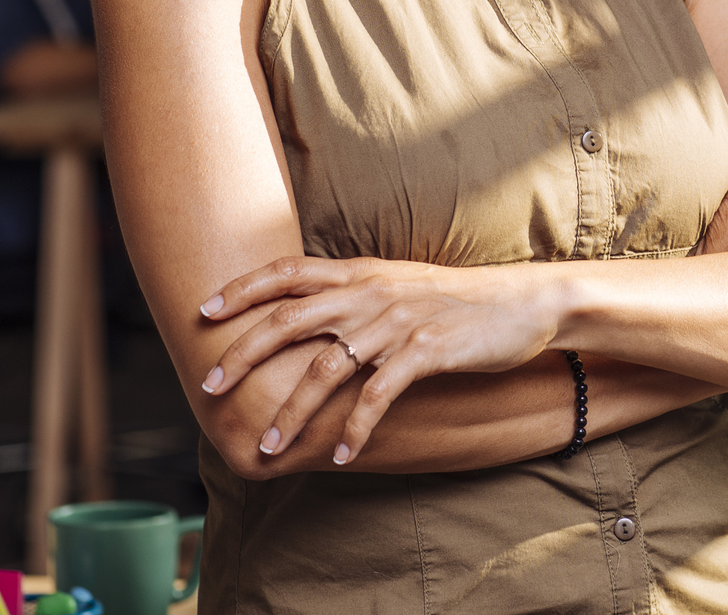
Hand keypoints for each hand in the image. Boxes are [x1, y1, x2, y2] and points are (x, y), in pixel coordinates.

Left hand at [197, 256, 558, 464]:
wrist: (523, 302)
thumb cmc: (458, 299)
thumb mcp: (401, 284)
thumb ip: (356, 295)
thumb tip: (309, 316)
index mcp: (361, 273)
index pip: (288, 271)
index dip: (242, 288)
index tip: (204, 310)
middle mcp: (371, 293)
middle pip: (289, 320)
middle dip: (244, 354)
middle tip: (211, 386)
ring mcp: (397, 322)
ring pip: (326, 370)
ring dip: (293, 414)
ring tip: (270, 448)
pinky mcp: (425, 352)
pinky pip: (377, 396)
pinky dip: (355, 430)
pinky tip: (342, 456)